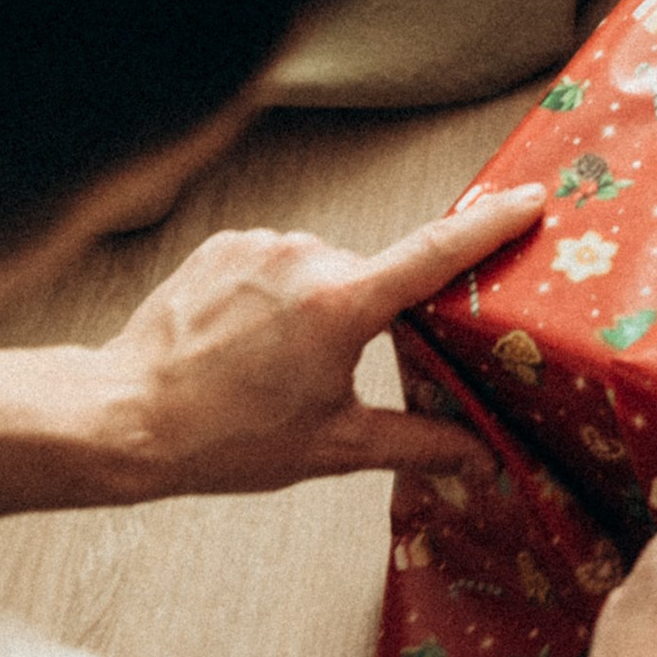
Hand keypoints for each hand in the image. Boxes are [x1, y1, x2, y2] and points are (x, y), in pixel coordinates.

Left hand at [92, 183, 548, 498]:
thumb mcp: (332, 446)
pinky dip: (275, 295)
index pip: (437, 253)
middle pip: (373, 276)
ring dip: (318, 307)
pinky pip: (276, 261)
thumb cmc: (224, 437)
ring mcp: (262, 244)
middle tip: (333, 374)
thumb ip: (416, 441)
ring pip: (322, 270)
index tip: (531, 199)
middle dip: (369, 317)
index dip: (491, 225)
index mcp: (343, 304)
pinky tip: (246, 342)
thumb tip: (479, 456)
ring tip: (273, 367)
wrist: (125, 415)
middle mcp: (307, 258)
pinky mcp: (226, 242)